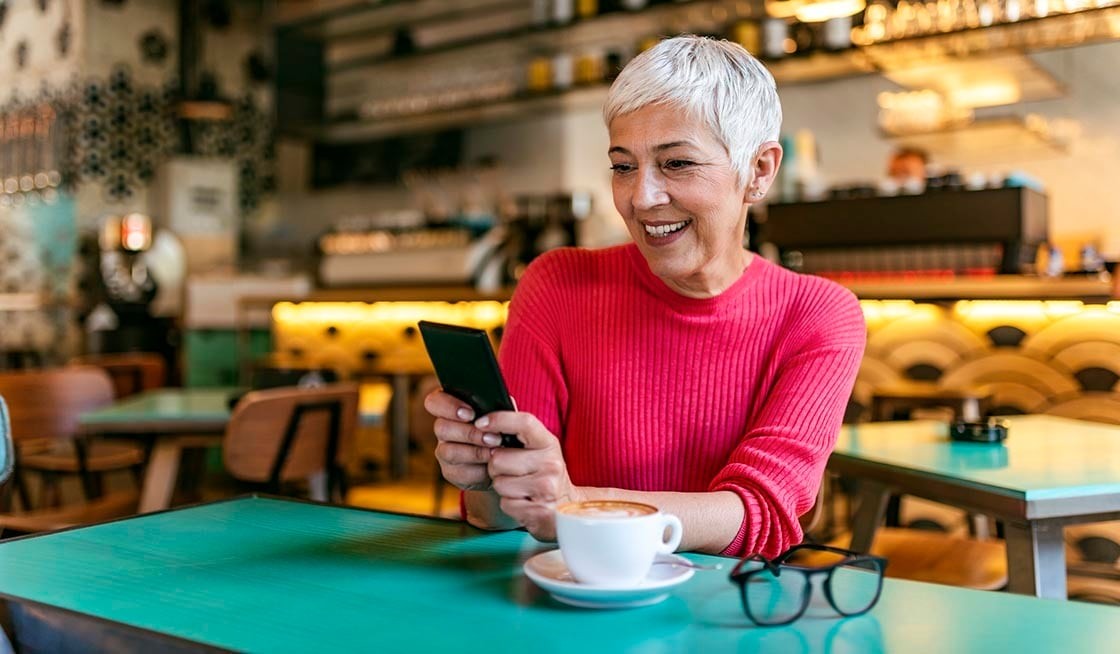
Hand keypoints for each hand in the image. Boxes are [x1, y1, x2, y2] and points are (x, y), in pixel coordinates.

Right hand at [424, 389, 501, 491]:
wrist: (506, 460)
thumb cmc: (502, 430)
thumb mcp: (501, 415)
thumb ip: (497, 407)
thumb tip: (502, 404)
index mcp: (450, 409)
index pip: (434, 402)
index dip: (449, 407)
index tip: (471, 413)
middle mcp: (442, 429)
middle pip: (441, 428)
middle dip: (469, 433)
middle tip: (493, 437)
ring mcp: (444, 452)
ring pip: (448, 451)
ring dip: (475, 452)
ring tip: (495, 451)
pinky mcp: (450, 472)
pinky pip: (459, 472)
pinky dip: (479, 470)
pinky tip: (492, 467)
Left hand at [476, 411, 584, 540]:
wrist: (568, 508)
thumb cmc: (545, 474)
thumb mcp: (540, 449)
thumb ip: (522, 429)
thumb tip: (506, 399)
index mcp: (549, 444)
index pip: (525, 422)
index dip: (499, 419)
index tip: (481, 422)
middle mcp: (551, 464)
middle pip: (498, 459)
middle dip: (496, 467)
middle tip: (510, 471)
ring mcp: (546, 489)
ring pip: (499, 483)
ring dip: (502, 487)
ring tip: (519, 487)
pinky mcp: (539, 512)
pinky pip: (505, 504)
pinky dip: (509, 504)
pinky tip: (523, 501)